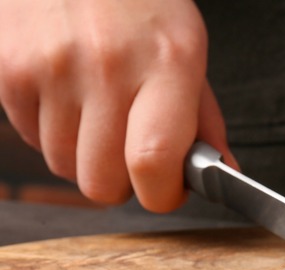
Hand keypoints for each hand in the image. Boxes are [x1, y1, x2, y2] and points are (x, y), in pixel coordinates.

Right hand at [0, 0, 236, 211]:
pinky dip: (54, 132)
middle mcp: (108, 65)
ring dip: (85, 157)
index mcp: (168, 63)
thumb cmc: (141, 5)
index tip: (167, 191)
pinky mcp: (11, 70)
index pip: (153, 161)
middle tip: (132, 153)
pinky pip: (33, 140)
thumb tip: (222, 172)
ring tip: (100, 115)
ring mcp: (53, 68)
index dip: (161, 195)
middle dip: (122, 183)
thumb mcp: (189, 50)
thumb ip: (204, 119)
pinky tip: (70, 97)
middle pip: (102, 181)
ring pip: (65, 167)